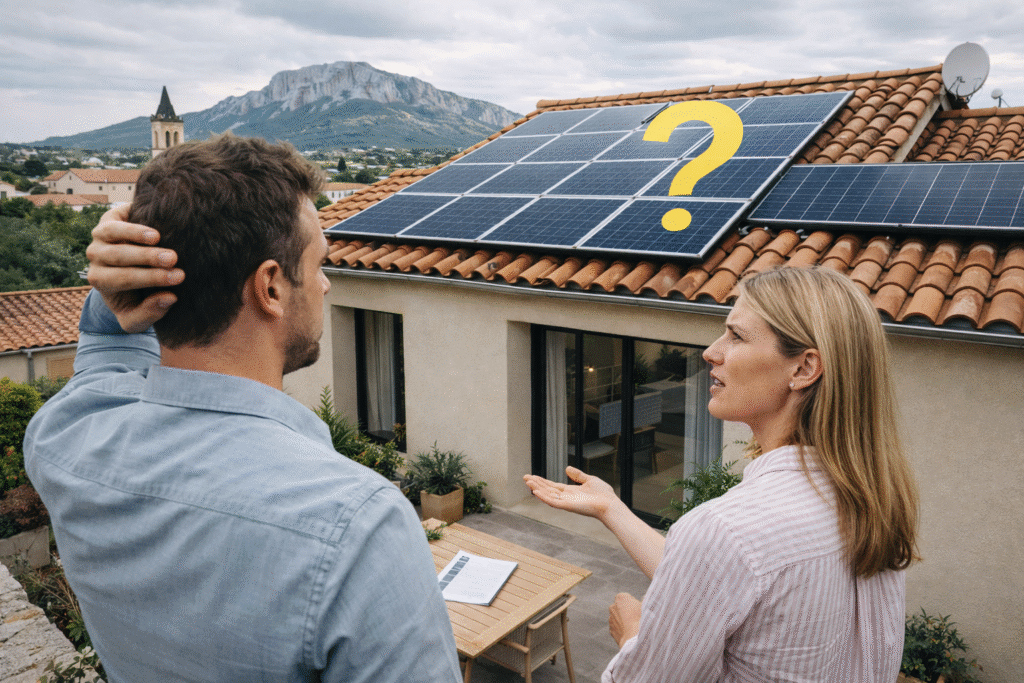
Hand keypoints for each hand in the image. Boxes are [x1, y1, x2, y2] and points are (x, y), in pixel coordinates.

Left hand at [86, 205, 183, 332]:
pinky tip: (152, 225)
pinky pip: (114, 217)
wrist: (128, 270)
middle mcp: (96, 257)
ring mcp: (99, 236)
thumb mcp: (137, 318)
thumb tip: (170, 298)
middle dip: (148, 258)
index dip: (151, 278)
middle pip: (118, 256)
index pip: (124, 279)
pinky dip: (132, 220)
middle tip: (174, 259)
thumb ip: (150, 314)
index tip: (178, 278)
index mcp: (101, 281)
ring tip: (158, 238)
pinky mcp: (108, 218)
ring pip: (112, 232)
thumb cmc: (135, 296)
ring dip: (135, 235)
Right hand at [523, 466, 619, 519]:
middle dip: (536, 484)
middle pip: (548, 490)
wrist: (610, 504)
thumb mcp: (589, 480)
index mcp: (571, 492)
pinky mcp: (568, 506)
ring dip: (537, 489)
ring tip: (528, 482)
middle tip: (525, 477)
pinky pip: (553, 502)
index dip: (542, 481)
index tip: (533, 476)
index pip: (553, 486)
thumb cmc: (603, 494)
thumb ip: (578, 475)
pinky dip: (544, 497)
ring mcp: (566, 502)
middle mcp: (566, 497)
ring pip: (548, 495)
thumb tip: (567, 468)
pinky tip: (536, 492)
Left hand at [609, 593, 641, 647]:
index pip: (627, 597)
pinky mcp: (611, 630)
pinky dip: (622, 629)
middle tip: (637, 618)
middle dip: (627, 611)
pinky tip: (630, 633)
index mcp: (621, 598)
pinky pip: (617, 628)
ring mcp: (611, 619)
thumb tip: (644, 598)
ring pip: (618, 618)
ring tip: (634, 627)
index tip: (639, 609)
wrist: (634, 639)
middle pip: (621, 607)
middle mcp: (613, 606)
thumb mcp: (646, 607)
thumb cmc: (642, 620)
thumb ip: (644, 600)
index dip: (634, 603)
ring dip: (624, 620)